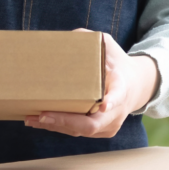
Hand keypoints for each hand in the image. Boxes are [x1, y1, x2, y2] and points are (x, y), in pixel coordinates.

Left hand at [24, 31, 158, 137]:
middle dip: (66, 121)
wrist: (136, 86)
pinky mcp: (102, 132)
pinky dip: (59, 127)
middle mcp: (117, 111)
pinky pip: (79, 132)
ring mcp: (110, 125)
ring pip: (82, 131)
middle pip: (92, 124)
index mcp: (122, 87)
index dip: (111, 101)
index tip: (103, 104)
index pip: (118, 95)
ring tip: (32, 119)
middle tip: (43, 115)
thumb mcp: (109, 46)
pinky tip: (39, 122)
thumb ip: (90, 40)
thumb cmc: (117, 64)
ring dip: (56, 126)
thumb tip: (66, 37)